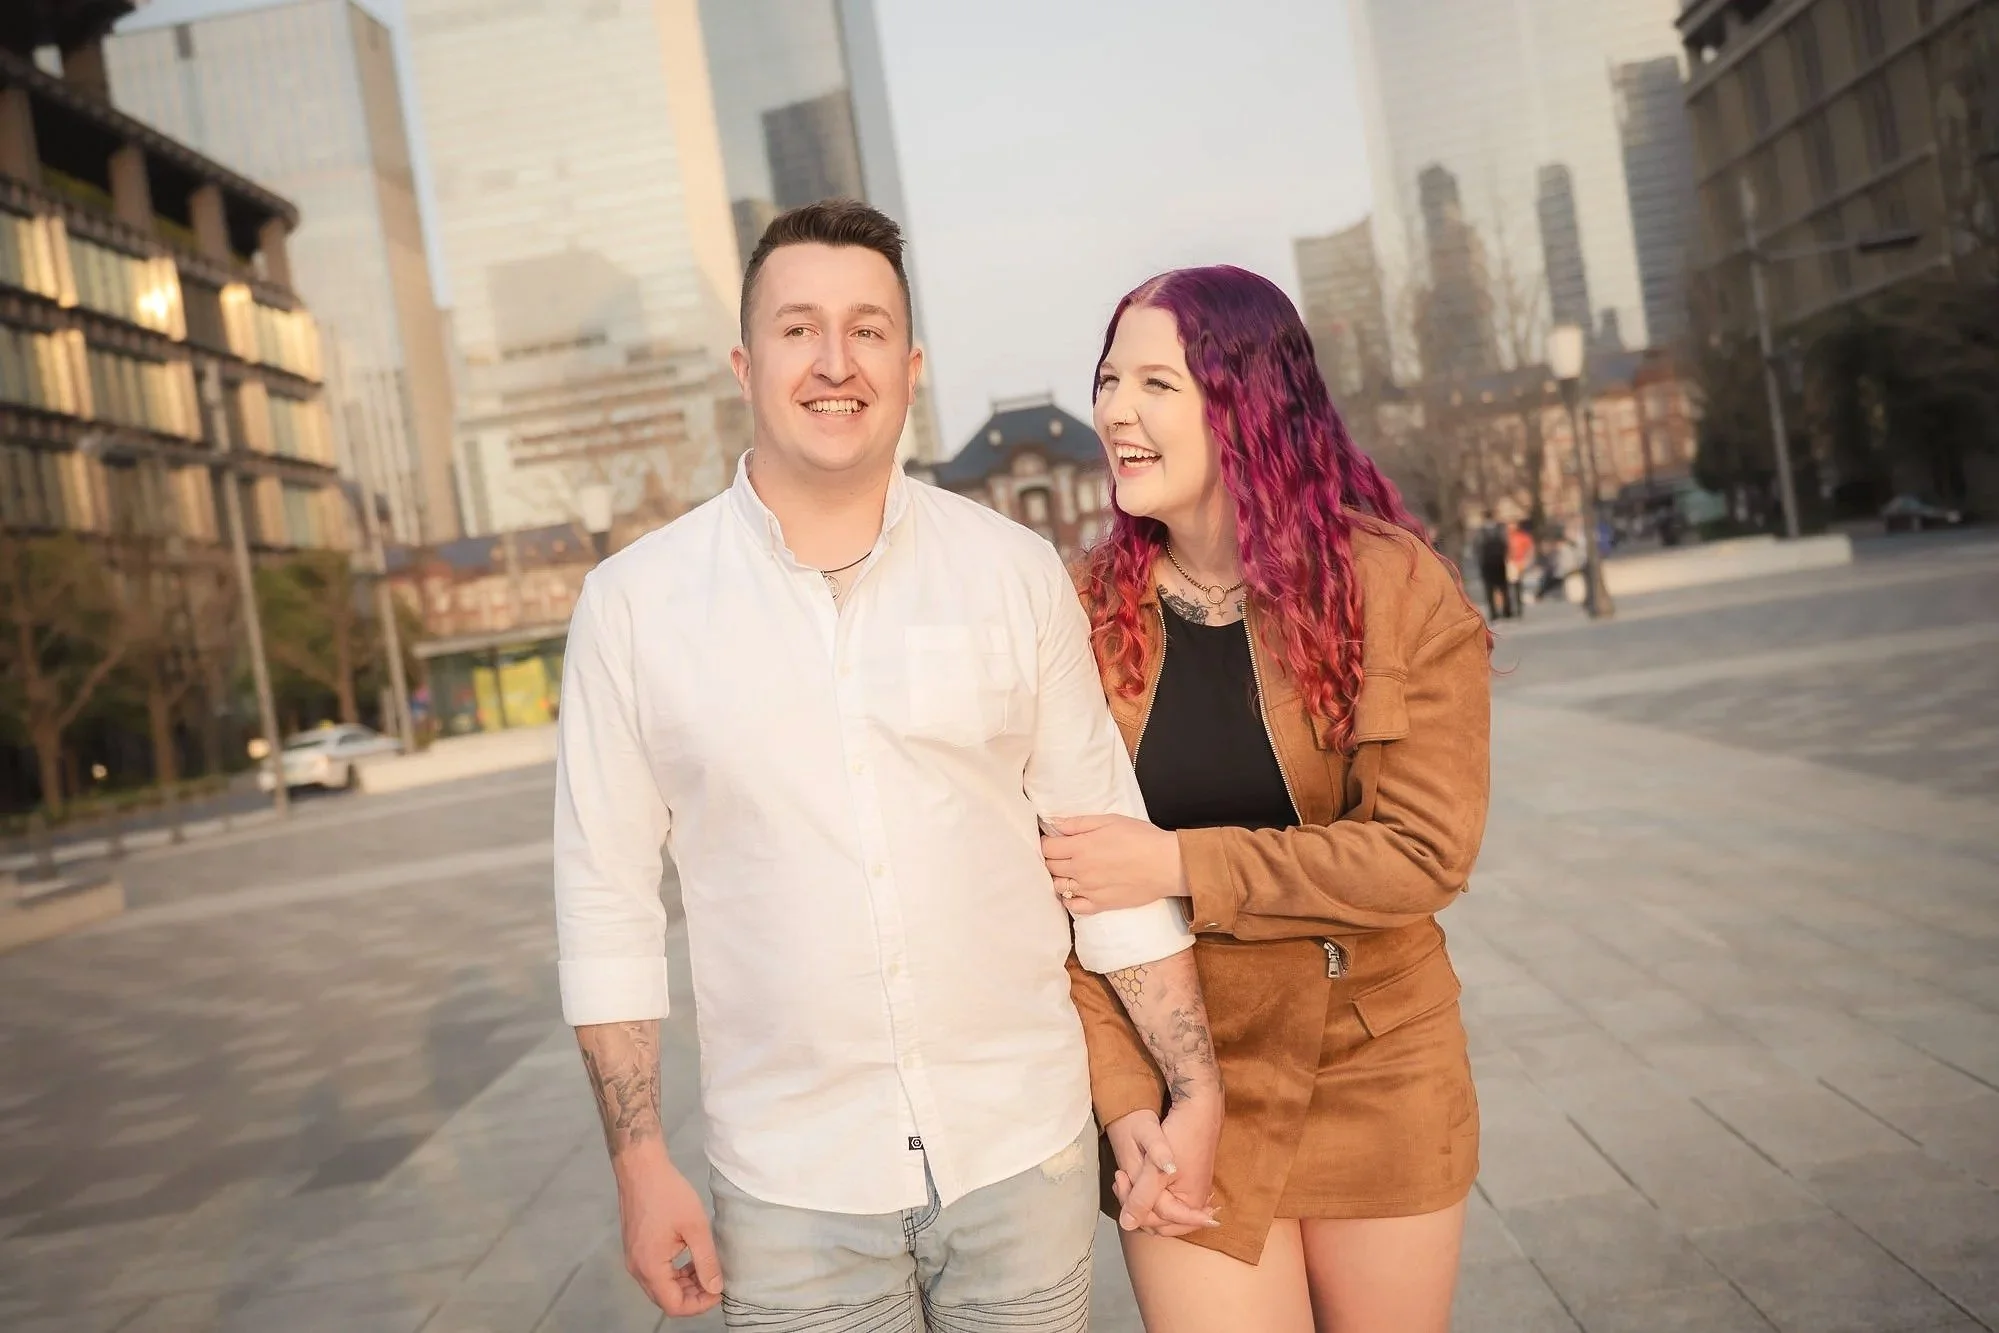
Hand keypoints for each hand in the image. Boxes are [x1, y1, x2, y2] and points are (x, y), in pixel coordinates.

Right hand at [611, 1143, 724, 1316]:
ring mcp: (634, 1259)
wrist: (641, 1168)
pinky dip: (674, 1272)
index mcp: (649, 1267)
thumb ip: (706, 1261)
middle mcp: (637, 1268)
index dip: (699, 1305)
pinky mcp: (636, 1249)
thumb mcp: (695, 1227)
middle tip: (716, 1281)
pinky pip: (656, 1272)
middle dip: (693, 1295)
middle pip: (666, 1299)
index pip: (674, 1306)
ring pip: (661, 1286)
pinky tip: (691, 1259)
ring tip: (706, 1269)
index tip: (718, 1291)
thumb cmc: (667, 1193)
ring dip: (685, 1284)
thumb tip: (715, 1288)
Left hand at [1042, 814, 1184, 914]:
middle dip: (1052, 858)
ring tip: (1069, 871)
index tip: (1054, 840)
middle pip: (1050, 867)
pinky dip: (1070, 899)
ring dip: (1059, 878)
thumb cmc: (1141, 838)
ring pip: (1058, 887)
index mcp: (1081, 847)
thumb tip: (1055, 824)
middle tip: (1062, 853)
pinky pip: (1074, 907)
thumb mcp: (1110, 820)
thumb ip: (1079, 823)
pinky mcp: (1100, 905)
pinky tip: (1077, 890)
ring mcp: (1089, 890)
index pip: (1047, 848)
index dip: (1047, 842)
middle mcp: (1080, 870)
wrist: (1166, 865)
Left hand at [1105, 1100, 1222, 1237]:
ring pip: (1160, 1208)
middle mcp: (1195, 1203)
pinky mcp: (1187, 1181)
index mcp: (1192, 1205)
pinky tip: (1137, 1177)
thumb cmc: (1182, 1137)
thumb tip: (1126, 1224)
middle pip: (1159, 1219)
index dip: (1135, 1208)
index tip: (1122, 1181)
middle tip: (1121, 1178)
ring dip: (1141, 1196)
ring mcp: (1192, 1192)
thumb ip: (1141, 1199)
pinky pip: (1165, 1196)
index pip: (1157, 1224)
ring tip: (1125, 1176)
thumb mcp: (1155, 1171)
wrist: (1199, 1109)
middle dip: (1137, 1204)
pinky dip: (1149, 1190)